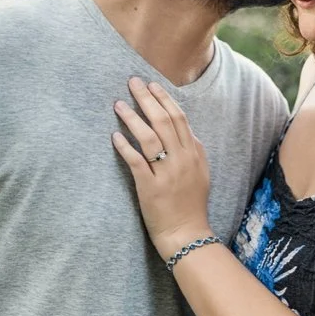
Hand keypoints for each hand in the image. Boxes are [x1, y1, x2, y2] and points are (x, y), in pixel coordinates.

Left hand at [111, 77, 211, 257]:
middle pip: (164, 121)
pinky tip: (114, 136)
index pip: (179, 119)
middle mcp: (182, 159)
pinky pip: (136, 162)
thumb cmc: (191, 204)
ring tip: (119, 104)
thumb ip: (193, 151)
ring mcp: (167, 173)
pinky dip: (125, 147)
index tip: (151, 85)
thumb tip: (184, 131)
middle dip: (147, 99)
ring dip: (132, 118)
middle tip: (132, 83)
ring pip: (149, 137)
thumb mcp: (201, 173)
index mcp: (194, 154)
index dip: (164, 99)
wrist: (187, 232)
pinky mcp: (150, 187)